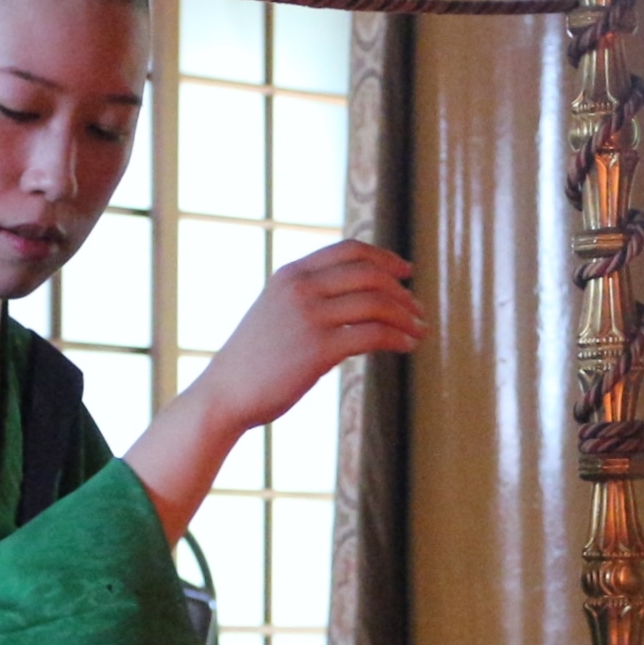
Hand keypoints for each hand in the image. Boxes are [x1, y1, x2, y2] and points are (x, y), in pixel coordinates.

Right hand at [124, 239, 424, 543]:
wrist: (225, 394)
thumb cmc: (254, 362)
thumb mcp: (276, 313)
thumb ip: (309, 300)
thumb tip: (357, 304)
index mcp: (291, 275)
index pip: (348, 250)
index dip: (384, 257)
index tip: (405, 271)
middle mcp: (300, 289)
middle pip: (369, 274)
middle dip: (400, 291)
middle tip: (417, 309)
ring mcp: (309, 317)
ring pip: (376, 303)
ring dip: (405, 317)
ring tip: (419, 331)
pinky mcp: (318, 349)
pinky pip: (372, 335)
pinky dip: (397, 339)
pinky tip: (407, 347)